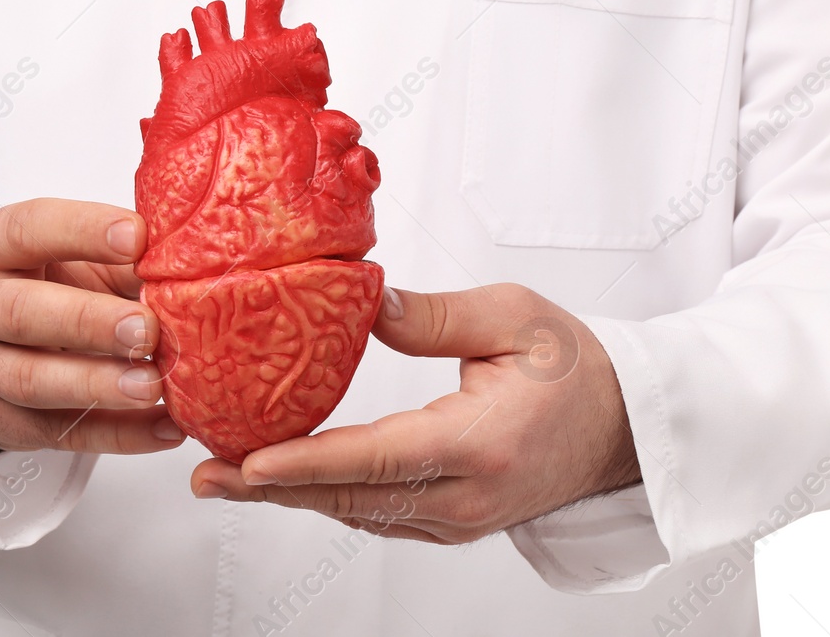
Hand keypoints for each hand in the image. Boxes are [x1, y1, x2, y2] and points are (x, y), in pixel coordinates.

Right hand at [0, 198, 184, 454]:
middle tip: (146, 329)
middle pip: (20, 312)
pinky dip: (117, 433)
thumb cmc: (48, 287)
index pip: (26, 229)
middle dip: (87, 321)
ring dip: (96, 384)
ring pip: (30, 380)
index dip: (81, 230)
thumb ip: (123, 259)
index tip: (138, 237)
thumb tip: (186, 266)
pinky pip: (58, 434)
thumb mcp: (77, 259)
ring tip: (152, 385)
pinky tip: (163, 427)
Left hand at [188, 283, 640, 543]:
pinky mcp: (451, 524)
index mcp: (481, 445)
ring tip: (227, 476)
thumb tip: (366, 304)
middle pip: (352, 498)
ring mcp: (457, 520)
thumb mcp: (513, 317)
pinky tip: (287, 481)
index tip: (248, 464)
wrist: (623, 427)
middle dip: (272, 489)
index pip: (378, 459)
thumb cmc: (576, 368)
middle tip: (206, 475)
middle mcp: (465, 497)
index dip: (307, 465)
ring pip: (358, 512)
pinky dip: (327, 497)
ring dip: (291, 496)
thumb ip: (434, 316)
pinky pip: (376, 514)